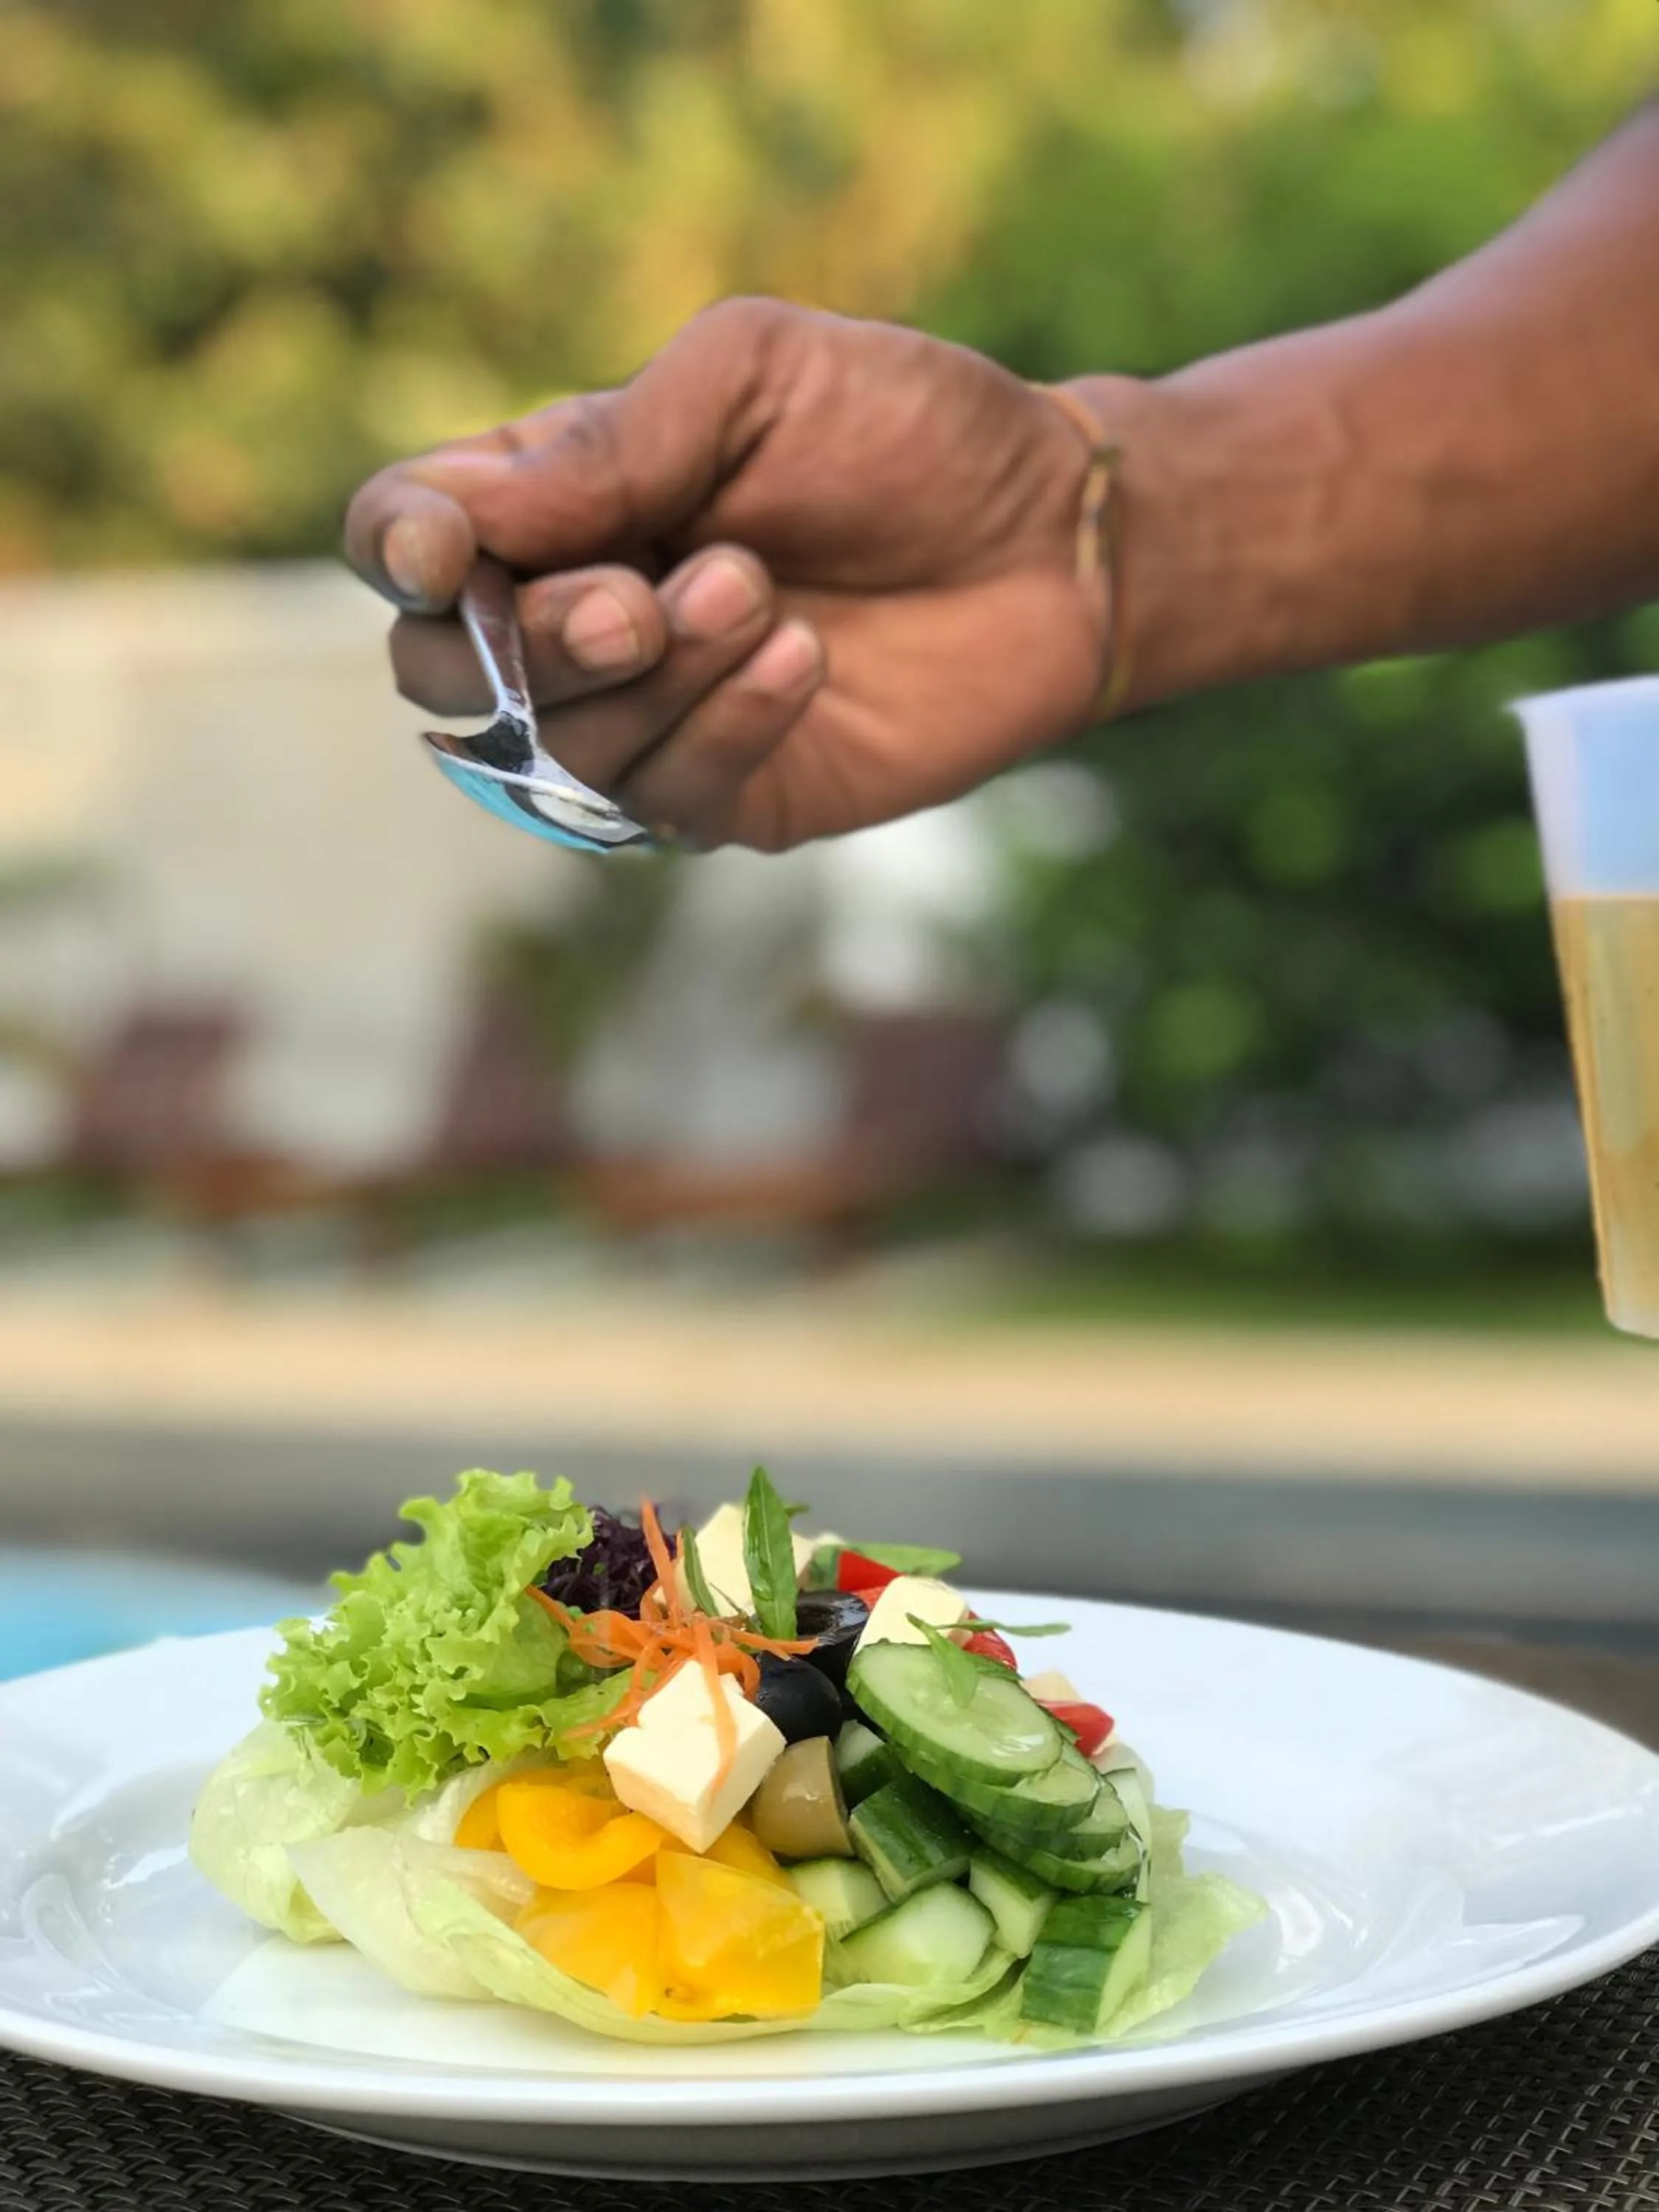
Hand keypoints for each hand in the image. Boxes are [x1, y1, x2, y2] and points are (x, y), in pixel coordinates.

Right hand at [345, 300, 1112, 850]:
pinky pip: (664, 801)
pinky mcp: (731, 797)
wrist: (1054, 539)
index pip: (405, 538)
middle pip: (443, 675)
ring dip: (653, 677)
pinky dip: (724, 727)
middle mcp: (582, 618)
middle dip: (528, 645)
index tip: (454, 547)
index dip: (401, 551)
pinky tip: (804, 661)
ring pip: (554, 750)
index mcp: (558, 497)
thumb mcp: (754, 375)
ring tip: (760, 592)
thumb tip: (466, 522)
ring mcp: (651, 719)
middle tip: (639, 599)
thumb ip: (608, 441)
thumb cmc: (908, 431)